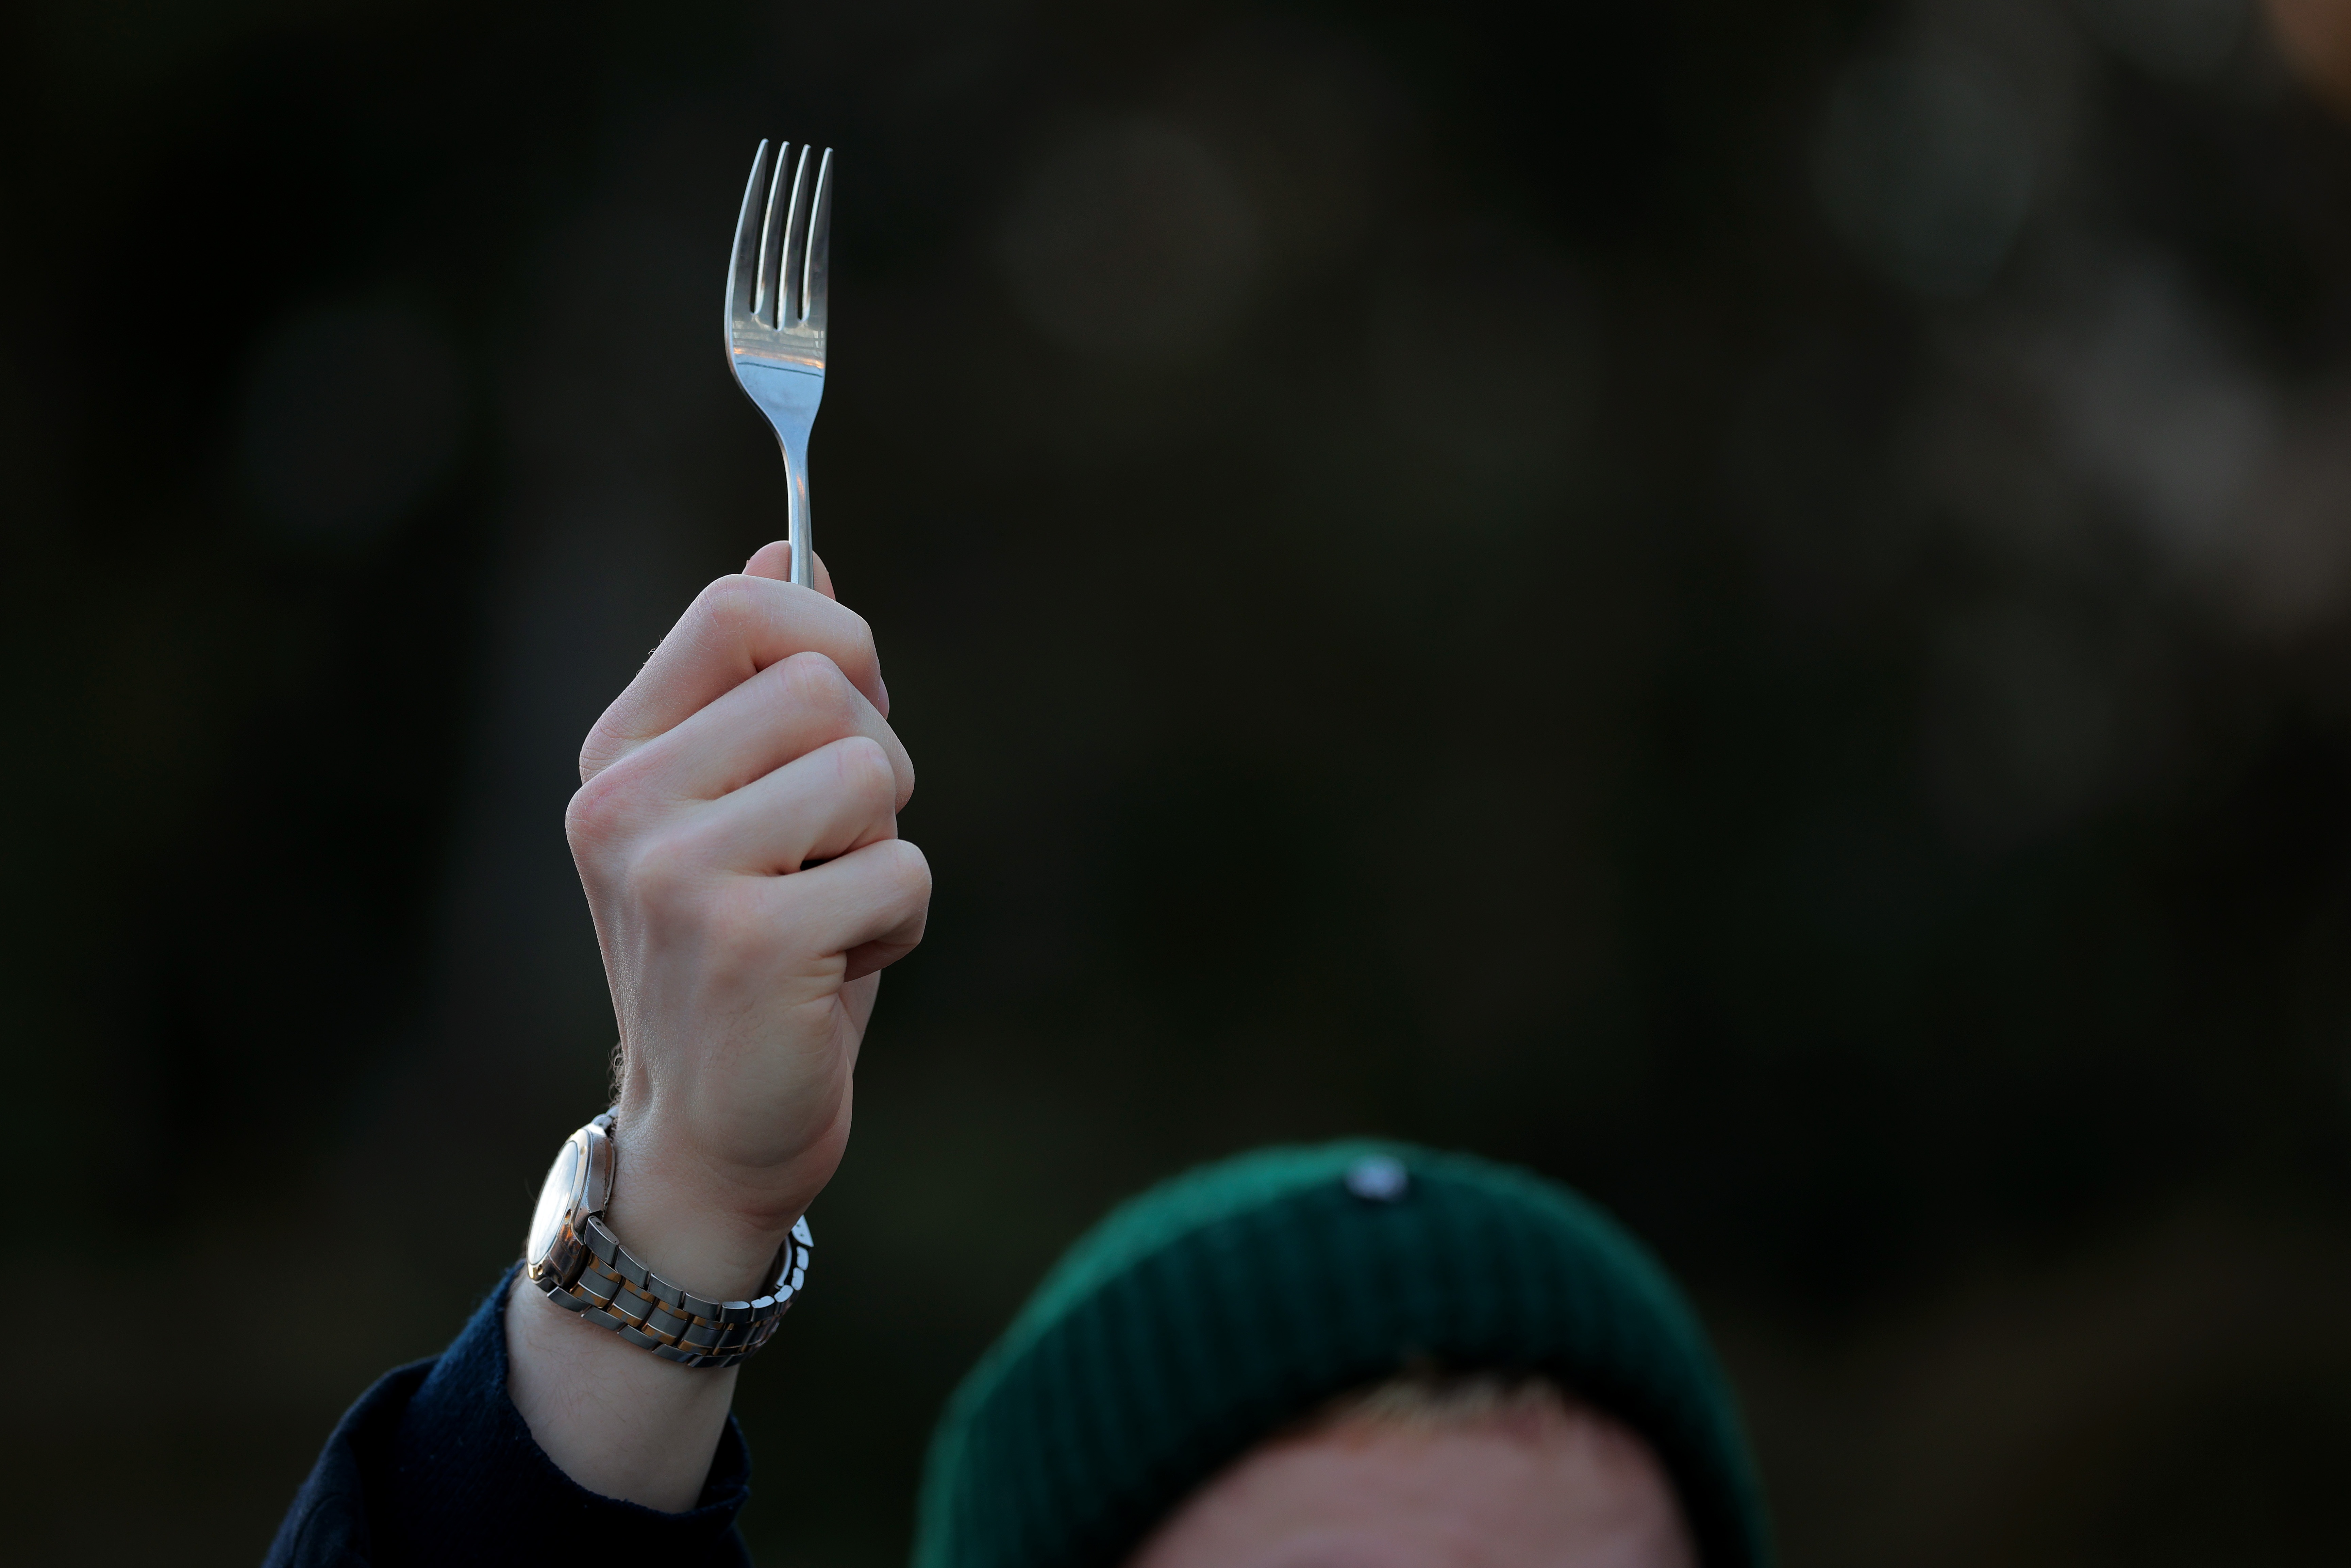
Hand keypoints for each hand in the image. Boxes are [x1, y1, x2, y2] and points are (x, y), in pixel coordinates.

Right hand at [569, 540, 927, 1293]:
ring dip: (887, 847)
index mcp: (619, 755)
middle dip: (874, 762)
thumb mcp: (750, 806)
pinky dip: (898, 921)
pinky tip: (838, 971)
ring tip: (832, 913)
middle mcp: (625, 803)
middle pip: (824, 684)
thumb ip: (762, 682)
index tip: (848, 703)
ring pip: (871, 774)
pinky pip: (899, 869)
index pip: (740, 606)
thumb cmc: (752, 955)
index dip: (831, 637)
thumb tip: (791, 547)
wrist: (713, 1130)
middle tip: (834, 849)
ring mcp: (675, 872)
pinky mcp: (745, 941)